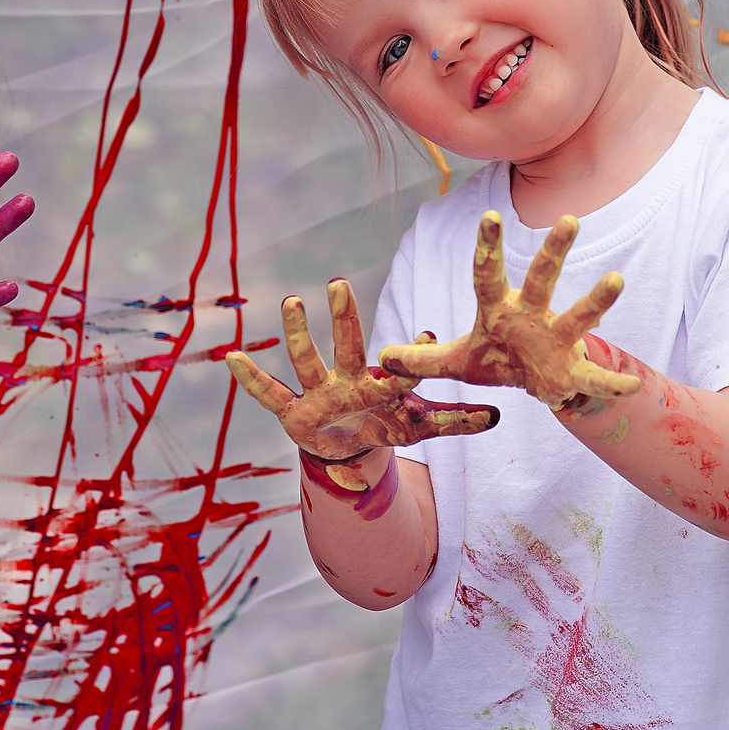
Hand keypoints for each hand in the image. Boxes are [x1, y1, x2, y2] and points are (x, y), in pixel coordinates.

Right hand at [224, 280, 498, 487]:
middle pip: (346, 348)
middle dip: (343, 319)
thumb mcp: (418, 427)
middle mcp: (345, 382)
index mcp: (378, 386)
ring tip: (291, 301)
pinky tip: (230, 359)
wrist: (348, 447)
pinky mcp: (294, 412)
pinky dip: (250, 379)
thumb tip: (498, 414)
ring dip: (298, 334)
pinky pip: (269, 395)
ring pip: (306, 361)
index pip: (396, 370)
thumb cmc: (385, 425)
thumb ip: (455, 420)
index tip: (426, 338)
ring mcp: (318, 394)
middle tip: (339, 282)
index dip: (411, 357)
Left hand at [378, 211, 637, 405]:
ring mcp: (557, 340)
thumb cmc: (498, 360)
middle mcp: (532, 316)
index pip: (488, 275)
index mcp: (499, 311)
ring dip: (597, 301)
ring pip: (578, 316)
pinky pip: (595, 377)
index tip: (490, 217)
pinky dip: (613, 383)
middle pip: (543, 279)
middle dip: (554, 252)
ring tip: (616, 280)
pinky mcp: (573, 370)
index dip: (488, 248)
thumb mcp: (456, 362)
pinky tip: (631, 385)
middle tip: (569, 219)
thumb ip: (421, 360)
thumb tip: (382, 358)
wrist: (536, 383)